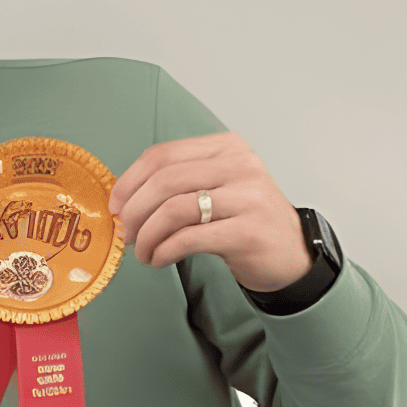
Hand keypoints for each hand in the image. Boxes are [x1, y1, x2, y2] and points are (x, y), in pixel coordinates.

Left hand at [108, 132, 311, 292]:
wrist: (290, 254)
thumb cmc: (245, 220)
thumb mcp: (217, 187)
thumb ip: (178, 183)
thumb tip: (124, 198)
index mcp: (226, 148)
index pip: (163, 155)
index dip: (130, 181)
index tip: (116, 205)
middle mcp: (240, 166)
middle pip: (164, 181)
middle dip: (134, 211)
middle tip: (126, 233)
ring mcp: (247, 197)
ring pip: (173, 209)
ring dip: (147, 235)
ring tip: (143, 251)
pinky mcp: (247, 231)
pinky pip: (189, 238)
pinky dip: (164, 251)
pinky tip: (160, 259)